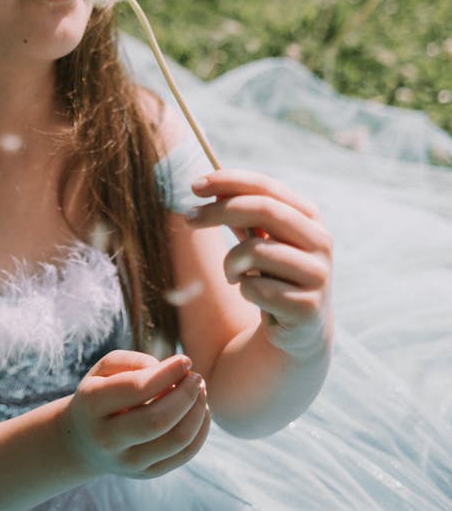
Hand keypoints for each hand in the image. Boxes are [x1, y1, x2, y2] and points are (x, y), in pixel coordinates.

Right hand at [62, 350, 209, 479]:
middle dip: (186, 395)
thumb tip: (172, 371)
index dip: (168, 373)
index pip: (137, 389)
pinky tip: (200, 410)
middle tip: (196, 378)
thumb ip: (135, 362)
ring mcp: (127, 462)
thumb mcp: (105, 369)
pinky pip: (184, 454)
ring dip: (197, 411)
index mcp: (92, 405)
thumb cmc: (101, 393)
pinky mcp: (146, 473)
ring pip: (176, 440)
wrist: (84, 439)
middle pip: (158, 420)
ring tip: (200, 391)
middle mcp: (107, 439)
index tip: (185, 360)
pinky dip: (200, 430)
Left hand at [187, 170, 332, 358]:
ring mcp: (318, 274)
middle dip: (220, 211)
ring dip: (230, 262)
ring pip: (255, 250)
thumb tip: (211, 187)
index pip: (266, 187)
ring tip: (233, 274)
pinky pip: (256, 288)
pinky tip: (253, 296)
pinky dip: (243, 289)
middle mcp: (320, 241)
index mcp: (309, 217)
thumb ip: (241, 213)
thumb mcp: (259, 239)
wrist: (300, 329)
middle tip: (189, 218)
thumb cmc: (274, 274)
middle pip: (263, 210)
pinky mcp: (307, 307)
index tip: (194, 185)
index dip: (229, 181)